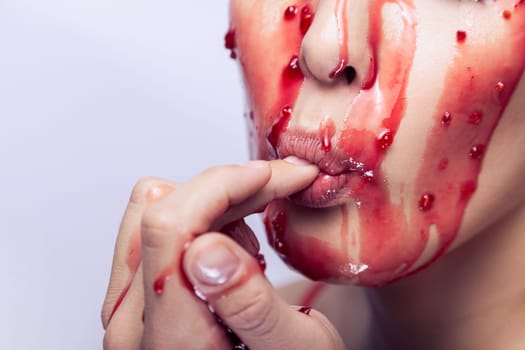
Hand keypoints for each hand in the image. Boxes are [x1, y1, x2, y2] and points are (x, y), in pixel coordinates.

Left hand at [101, 159, 345, 348]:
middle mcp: (133, 323)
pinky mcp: (137, 297)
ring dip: (216, 202)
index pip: (168, 227)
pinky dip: (204, 217)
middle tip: (282, 187)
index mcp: (173, 340)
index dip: (221, 185)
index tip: (271, 177)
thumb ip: (251, 307)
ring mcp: (129, 308)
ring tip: (259, 234)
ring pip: (154, 210)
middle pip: (159, 210)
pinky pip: (158, 228)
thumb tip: (208, 248)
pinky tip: (236, 243)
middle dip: (228, 186)